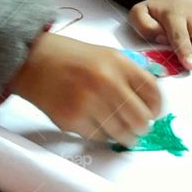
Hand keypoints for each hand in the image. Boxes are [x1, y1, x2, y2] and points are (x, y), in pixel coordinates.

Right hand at [9, 31, 161, 146]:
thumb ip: (129, 73)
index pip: (151, 91)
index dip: (157, 107)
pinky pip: (99, 137)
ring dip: (126, 137)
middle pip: (140, 118)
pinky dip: (104, 136)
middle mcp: (106, 82)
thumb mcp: (105, 55)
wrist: (33, 61)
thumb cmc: (71, 58)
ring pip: (121, 133)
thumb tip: (150, 101)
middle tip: (140, 128)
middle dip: (143, 127)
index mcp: (118, 63)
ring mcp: (88, 102)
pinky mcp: (72, 120)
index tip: (155, 113)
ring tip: (125, 134)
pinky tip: (99, 126)